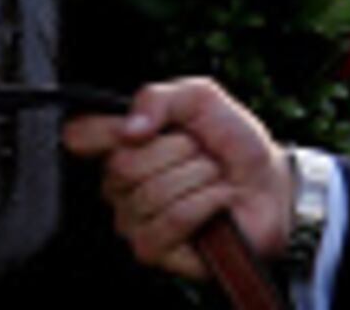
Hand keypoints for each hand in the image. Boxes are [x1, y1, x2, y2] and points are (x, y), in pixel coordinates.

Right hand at [61, 76, 294, 277]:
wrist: (270, 184)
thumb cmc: (234, 143)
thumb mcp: (200, 99)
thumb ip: (159, 98)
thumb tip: (128, 128)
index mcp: (123, 143)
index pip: (80, 135)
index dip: (104, 129)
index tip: (142, 127)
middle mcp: (120, 184)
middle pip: (123, 163)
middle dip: (178, 150)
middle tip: (200, 152)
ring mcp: (134, 220)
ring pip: (151, 192)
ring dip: (198, 177)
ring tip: (212, 178)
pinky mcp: (155, 251)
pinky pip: (171, 221)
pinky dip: (204, 205)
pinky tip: (215, 202)